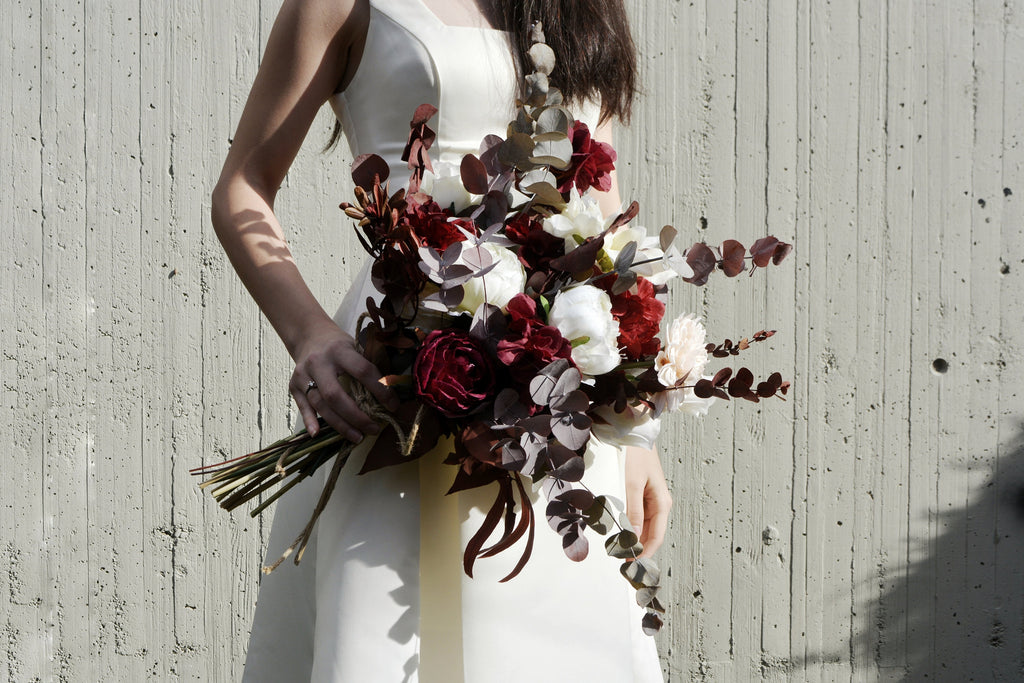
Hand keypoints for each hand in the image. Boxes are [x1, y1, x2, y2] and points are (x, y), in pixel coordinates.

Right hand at [289, 320, 399, 440]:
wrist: (309, 335)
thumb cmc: (339, 345)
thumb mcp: (355, 346)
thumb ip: (368, 366)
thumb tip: (392, 393)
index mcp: (340, 350)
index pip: (363, 371)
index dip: (381, 391)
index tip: (393, 406)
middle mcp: (319, 362)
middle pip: (336, 395)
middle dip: (357, 417)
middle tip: (374, 429)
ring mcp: (303, 375)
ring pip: (320, 405)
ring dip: (340, 425)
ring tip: (358, 436)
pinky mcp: (293, 385)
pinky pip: (303, 407)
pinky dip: (310, 421)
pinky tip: (318, 434)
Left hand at [624, 445, 671, 558]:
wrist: (638, 437)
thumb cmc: (638, 457)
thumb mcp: (633, 484)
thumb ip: (634, 511)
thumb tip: (634, 536)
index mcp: (662, 504)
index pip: (657, 537)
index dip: (645, 552)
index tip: (632, 563)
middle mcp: (661, 505)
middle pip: (652, 535)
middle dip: (640, 549)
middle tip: (623, 561)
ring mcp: (653, 502)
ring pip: (646, 528)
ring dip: (636, 540)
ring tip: (620, 550)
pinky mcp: (645, 497)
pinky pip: (640, 518)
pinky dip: (633, 527)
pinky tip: (623, 533)